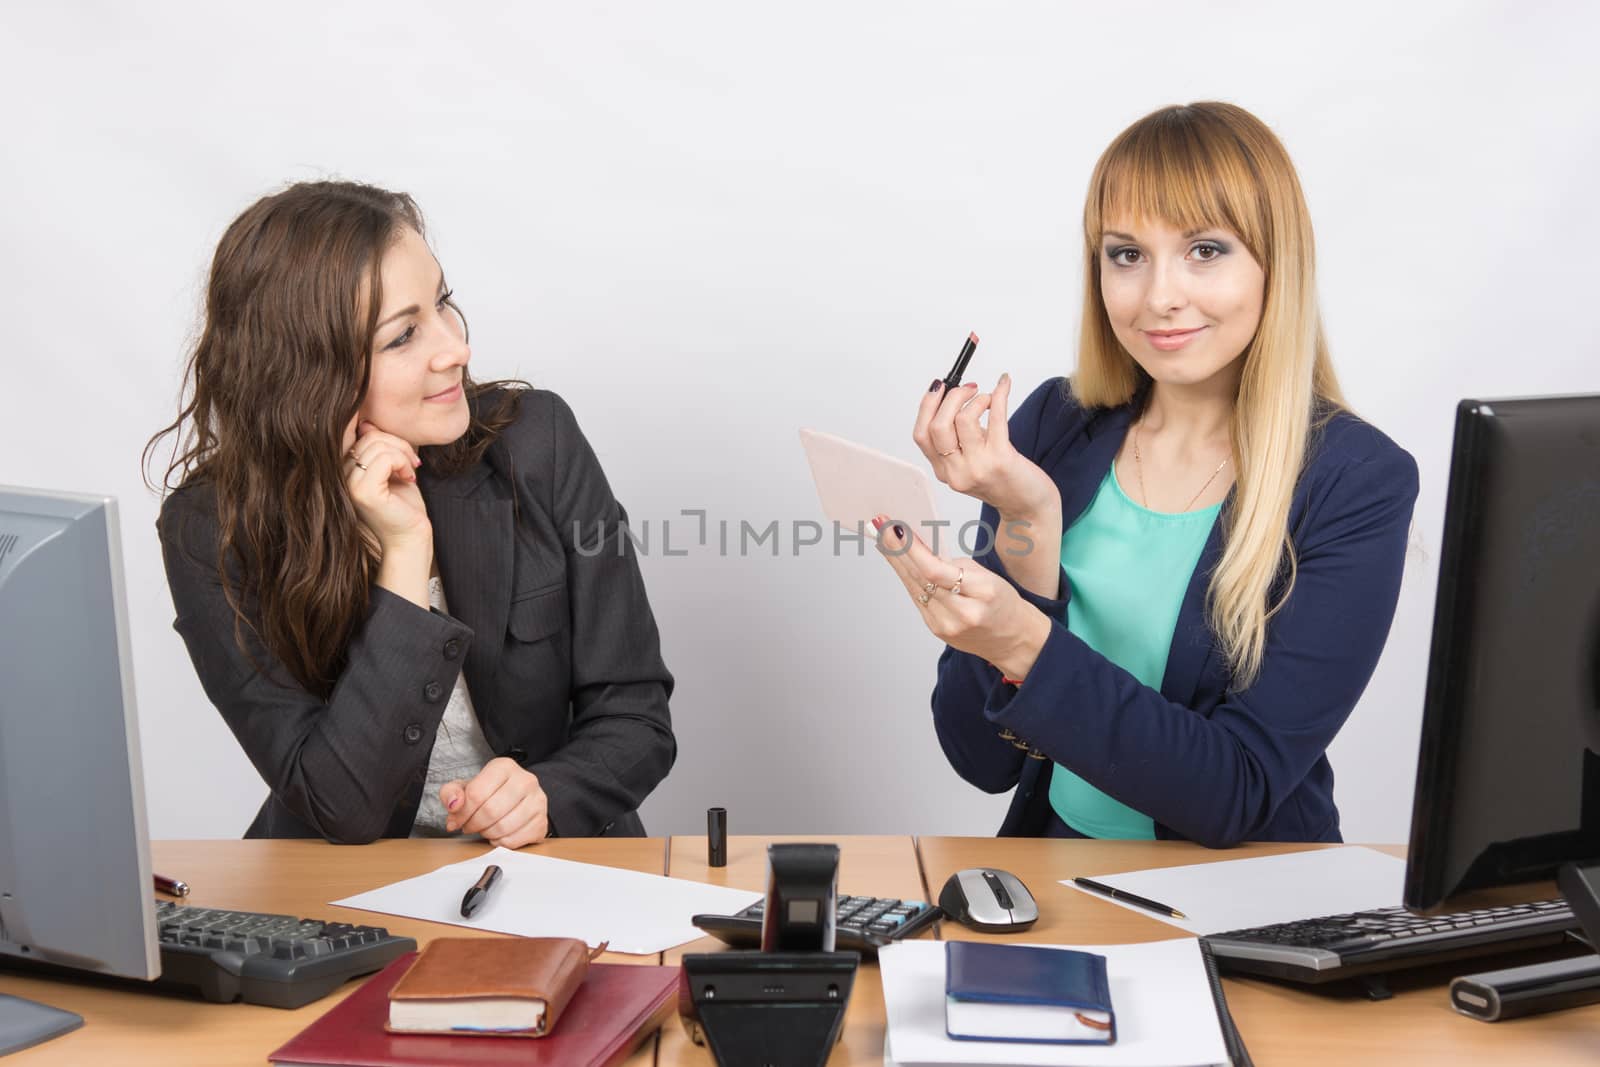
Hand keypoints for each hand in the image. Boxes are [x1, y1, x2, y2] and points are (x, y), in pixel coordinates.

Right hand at [343, 419, 429, 553]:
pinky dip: (403, 463)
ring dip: (403, 455)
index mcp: (345, 469)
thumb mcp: (391, 469)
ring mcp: (350, 485)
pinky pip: (385, 458)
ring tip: (410, 473)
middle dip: (399, 445)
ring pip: (378, 445)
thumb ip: (379, 448)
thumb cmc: (404, 505)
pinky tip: (408, 478)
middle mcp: (341, 476)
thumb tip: (366, 423)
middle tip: (412, 465)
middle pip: (370, 437)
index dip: (387, 438)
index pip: (360, 434)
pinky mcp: (364, 492)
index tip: (405, 456)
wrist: (411, 537)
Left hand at [440, 758, 550, 848]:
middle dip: (474, 824)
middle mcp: (526, 780)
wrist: (514, 799)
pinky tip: (499, 834)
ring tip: (485, 828)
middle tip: (470, 826)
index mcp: (504, 766)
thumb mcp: (465, 787)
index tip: (458, 819)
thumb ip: (451, 792)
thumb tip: (453, 805)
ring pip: (503, 827)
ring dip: (488, 834)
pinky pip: (515, 840)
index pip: (476, 794)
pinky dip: (502, 842)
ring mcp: (538, 801)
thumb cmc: (488, 793)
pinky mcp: (542, 821)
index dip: (462, 813)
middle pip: (490, 812)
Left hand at [874, 516, 1052, 681]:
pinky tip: (898, 563)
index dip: (914, 550)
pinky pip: (918, 599)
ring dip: (897, 562)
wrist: (1013, 639)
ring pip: (914, 588)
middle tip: (881, 526)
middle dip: (897, 550)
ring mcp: (946, 626)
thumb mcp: (989, 577)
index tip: (899, 530)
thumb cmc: (1003, 602)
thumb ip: (955, 566)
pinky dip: (907, 578)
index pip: (937, 572)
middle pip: (920, 579)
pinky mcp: (937, 630)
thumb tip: (921, 552)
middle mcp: (961, 614)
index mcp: (982, 594)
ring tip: (883, 539)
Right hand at [914, 373, 1059, 523]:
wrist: (1029, 508)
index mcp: (944, 472)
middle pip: (937, 425)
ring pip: (962, 419)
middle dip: (951, 397)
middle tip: (968, 389)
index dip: (927, 405)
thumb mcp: (971, 464)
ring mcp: (978, 467)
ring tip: (987, 398)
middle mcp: (956, 472)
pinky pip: (995, 418)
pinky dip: (999, 395)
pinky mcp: (1002, 460)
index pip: (922, 435)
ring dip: (976, 399)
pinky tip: (1003, 386)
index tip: (939, 388)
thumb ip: (959, 441)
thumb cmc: (1004, 482)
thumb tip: (955, 399)